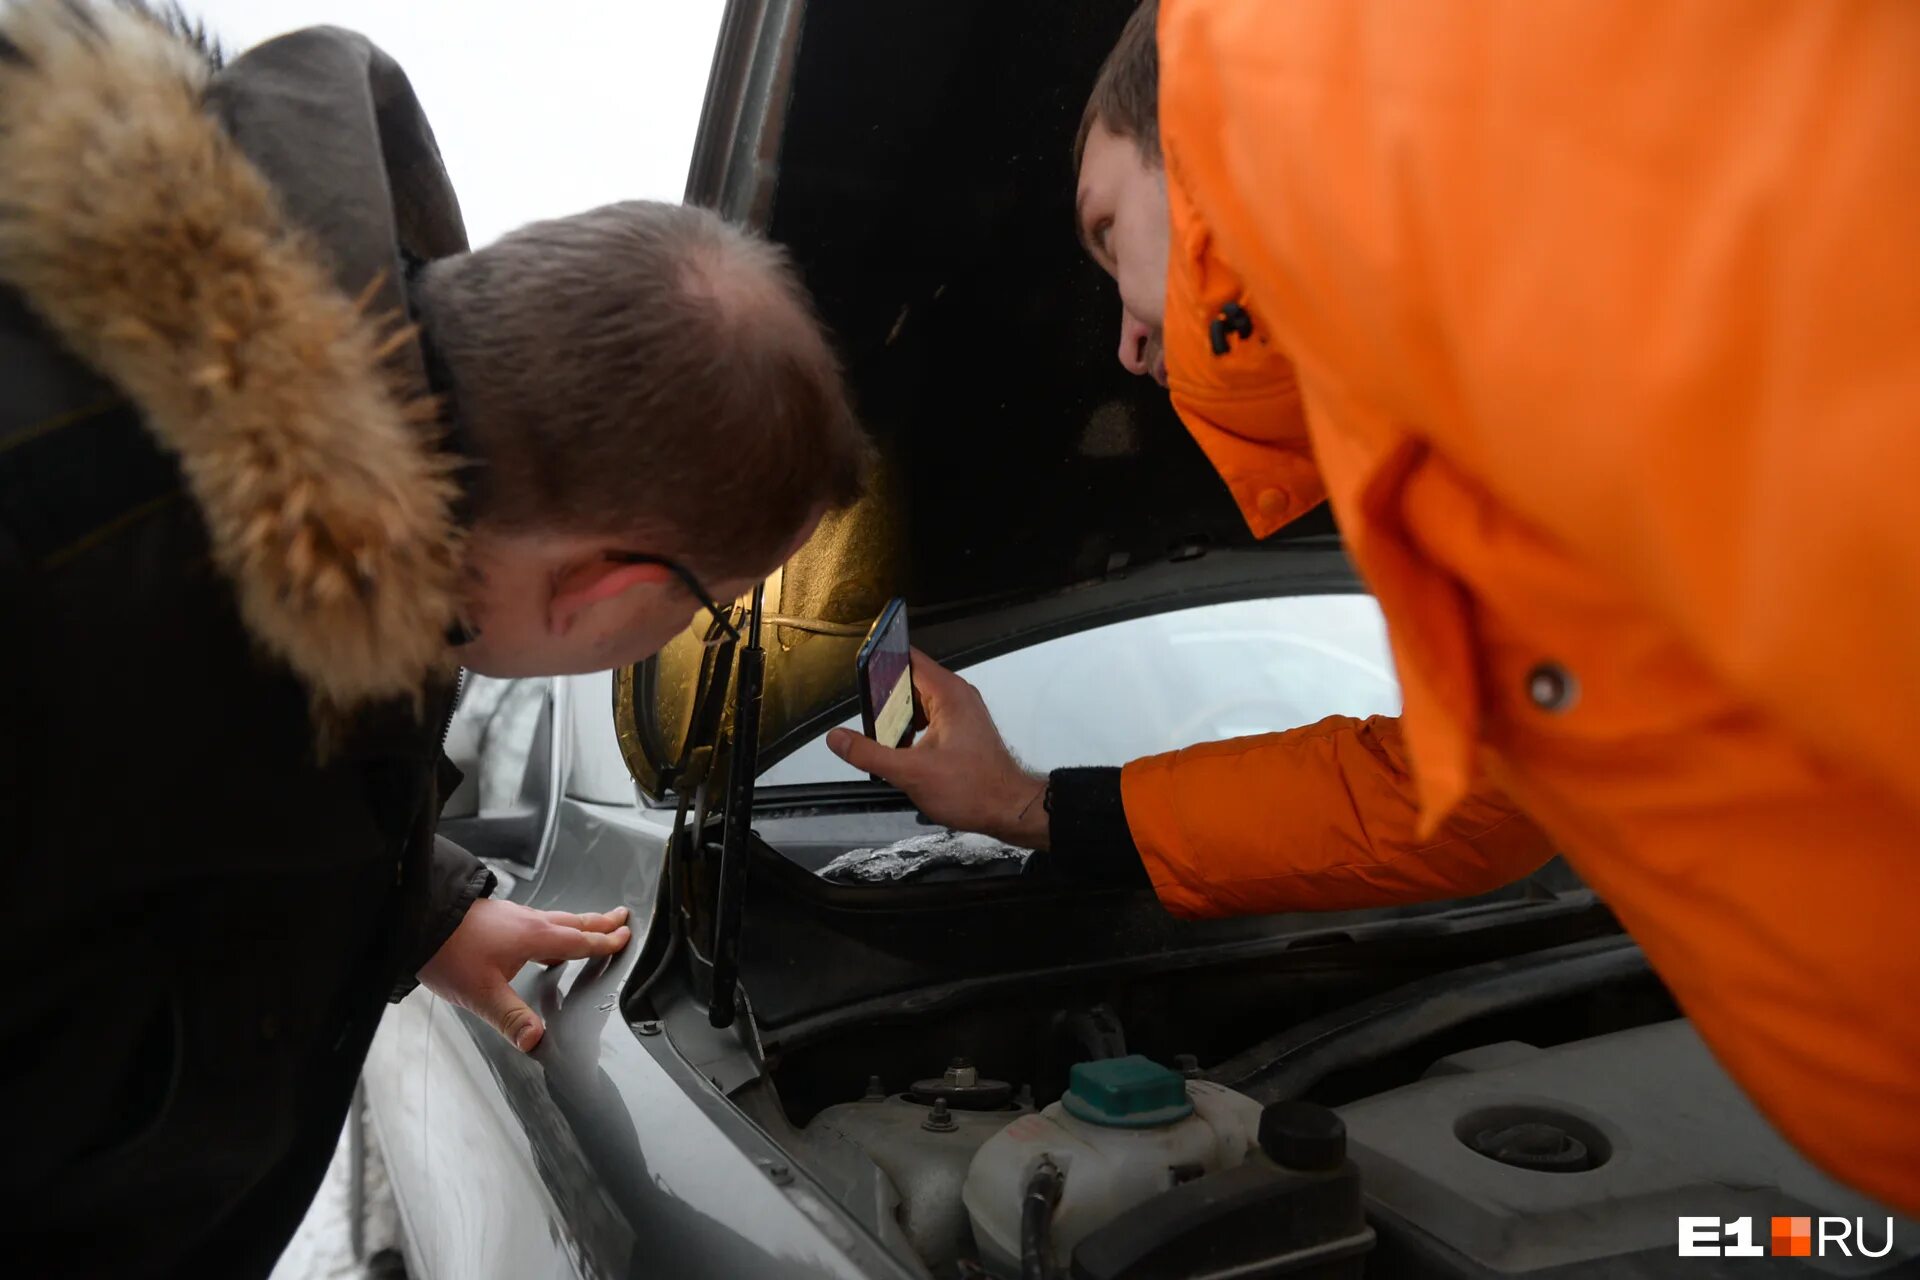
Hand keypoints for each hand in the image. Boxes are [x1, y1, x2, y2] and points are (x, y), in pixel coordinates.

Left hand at [418, 899, 631, 1051]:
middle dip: (599, 922)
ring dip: (577, 922)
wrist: (417, 919)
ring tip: (589, 925)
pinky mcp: (497, 916)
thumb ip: (512, 1019)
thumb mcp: (482, 994)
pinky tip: (541, 935)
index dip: (604, 942)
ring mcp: (512, 916)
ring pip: (555, 918)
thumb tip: (537, 1041)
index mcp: (534, 938)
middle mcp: (528, 922)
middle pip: (573, 922)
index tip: (624, 936)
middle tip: (620, 917)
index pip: (579, 941)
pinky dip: (552, 925)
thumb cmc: (449, 953)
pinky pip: (537, 919)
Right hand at [827, 649, 1050, 848]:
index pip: (908, 659)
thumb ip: (869, 753)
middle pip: (911, 681)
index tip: (859, 672)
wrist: (1009, 809)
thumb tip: (837, 738)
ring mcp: (962, 713)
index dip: (881, 662)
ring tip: (879, 735)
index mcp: (948, 693)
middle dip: (885, 696)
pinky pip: (930, 718)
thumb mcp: (910, 772)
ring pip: (919, 702)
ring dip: (898, 716)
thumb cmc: (972, 789)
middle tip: (865, 716)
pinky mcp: (962, 730)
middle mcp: (957, 696)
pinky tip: (900, 749)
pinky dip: (912, 729)